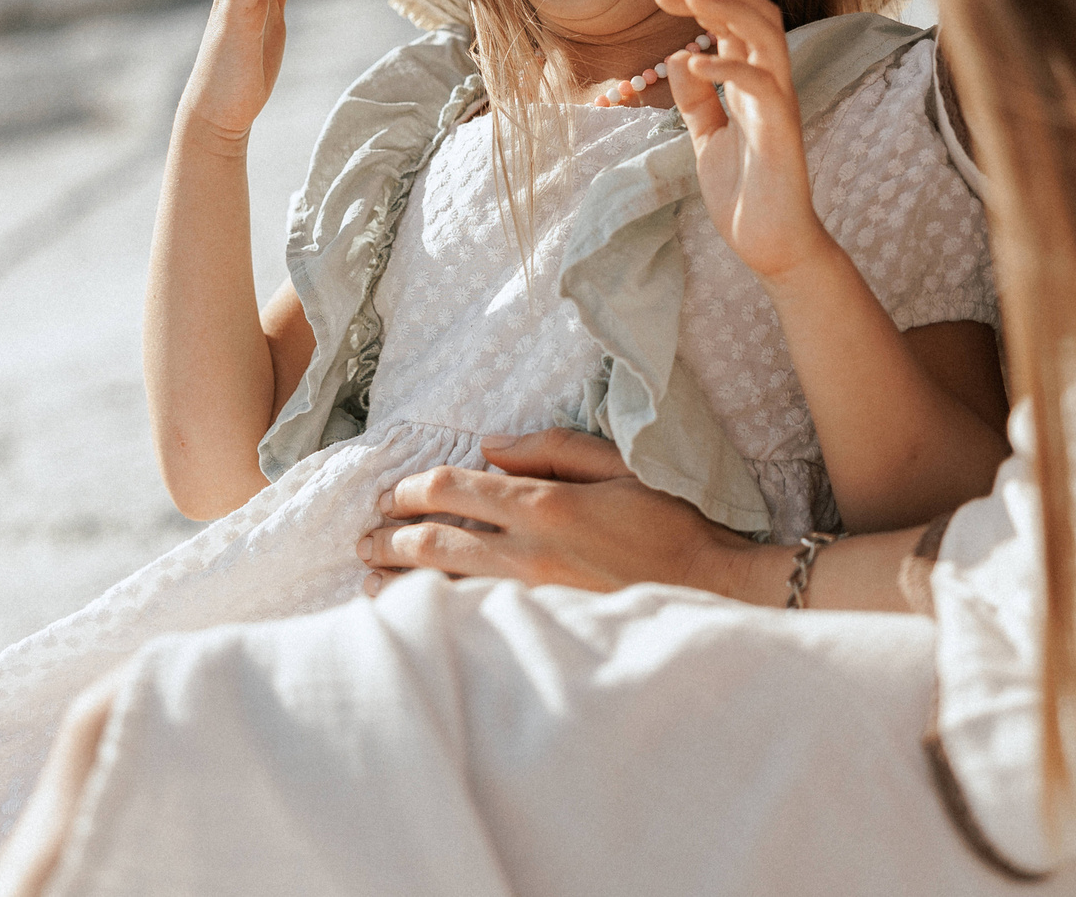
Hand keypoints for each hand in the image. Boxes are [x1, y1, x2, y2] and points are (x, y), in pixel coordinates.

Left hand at [356, 429, 762, 597]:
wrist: (712, 590)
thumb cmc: (669, 525)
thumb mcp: (619, 466)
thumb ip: (553, 449)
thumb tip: (490, 446)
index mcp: (546, 503)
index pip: (454, 489)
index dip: (411, 488)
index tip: (389, 493)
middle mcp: (528, 552)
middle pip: (434, 541)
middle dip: (389, 538)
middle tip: (363, 538)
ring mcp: (531, 597)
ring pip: (442, 589)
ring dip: (398, 581)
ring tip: (370, 578)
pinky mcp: (540, 629)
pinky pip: (470, 620)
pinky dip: (433, 614)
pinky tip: (414, 615)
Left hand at [653, 0, 831, 280]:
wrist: (770, 246)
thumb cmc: (744, 194)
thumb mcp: (708, 139)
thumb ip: (696, 101)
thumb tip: (679, 58)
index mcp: (751, 84)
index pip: (734, 24)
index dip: (702, 0)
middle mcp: (770, 85)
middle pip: (759, 15)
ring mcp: (779, 106)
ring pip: (769, 35)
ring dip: (731, 9)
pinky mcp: (782, 132)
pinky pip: (764, 85)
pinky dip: (731, 67)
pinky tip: (697, 62)